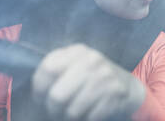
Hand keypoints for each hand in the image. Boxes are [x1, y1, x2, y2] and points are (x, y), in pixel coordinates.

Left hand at [31, 44, 145, 120]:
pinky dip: (86, 119)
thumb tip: (37, 91)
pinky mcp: (115, 95)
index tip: (40, 96)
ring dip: (69, 117)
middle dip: (52, 108)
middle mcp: (92, 61)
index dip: (39, 88)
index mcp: (77, 51)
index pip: (48, 69)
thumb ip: (56, 68)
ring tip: (73, 111)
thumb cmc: (91, 76)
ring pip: (72, 111)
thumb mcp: (75, 64)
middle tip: (56, 109)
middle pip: (57, 95)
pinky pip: (89, 118)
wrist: (127, 85)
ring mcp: (105, 78)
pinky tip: (89, 112)